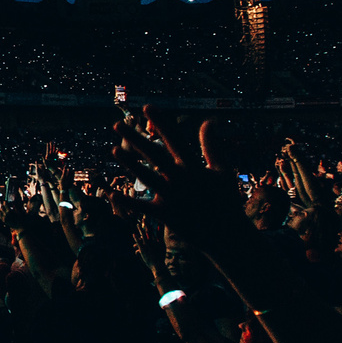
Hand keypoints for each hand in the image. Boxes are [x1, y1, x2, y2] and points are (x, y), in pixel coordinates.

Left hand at [113, 108, 258, 258]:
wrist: (228, 235)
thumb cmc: (226, 200)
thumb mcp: (222, 170)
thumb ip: (211, 146)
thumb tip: (208, 121)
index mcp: (194, 167)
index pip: (175, 139)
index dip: (161, 122)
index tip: (147, 107)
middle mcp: (181, 180)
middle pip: (155, 155)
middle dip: (136, 139)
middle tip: (118, 126)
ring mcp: (173, 198)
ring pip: (147, 178)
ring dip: (130, 164)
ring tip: (114, 151)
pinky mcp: (166, 215)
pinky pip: (144, 208)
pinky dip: (129, 202)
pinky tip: (113, 194)